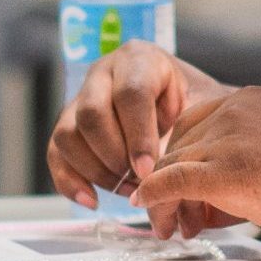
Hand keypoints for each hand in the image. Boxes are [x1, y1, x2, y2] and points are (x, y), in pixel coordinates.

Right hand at [46, 41, 229, 208]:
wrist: (185, 106)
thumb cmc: (196, 106)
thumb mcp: (205, 107)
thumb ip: (191, 130)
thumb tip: (170, 171)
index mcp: (139, 59)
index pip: (130, 94)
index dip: (138, 136)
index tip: (150, 169)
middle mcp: (103, 74)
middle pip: (91, 114)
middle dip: (115, 157)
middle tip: (140, 183)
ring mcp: (80, 99)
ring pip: (68, 135)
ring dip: (96, 172)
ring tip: (129, 191)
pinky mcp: (69, 126)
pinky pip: (56, 155)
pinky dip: (70, 182)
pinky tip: (93, 201)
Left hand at [132, 88, 260, 242]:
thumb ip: (249, 166)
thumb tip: (213, 202)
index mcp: (250, 102)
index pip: (193, 125)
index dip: (182, 161)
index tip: (183, 193)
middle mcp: (235, 110)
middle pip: (178, 144)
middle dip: (169, 184)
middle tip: (172, 221)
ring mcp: (231, 138)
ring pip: (172, 164)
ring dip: (162, 200)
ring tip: (168, 230)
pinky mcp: (230, 170)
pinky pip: (174, 180)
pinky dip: (155, 198)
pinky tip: (150, 211)